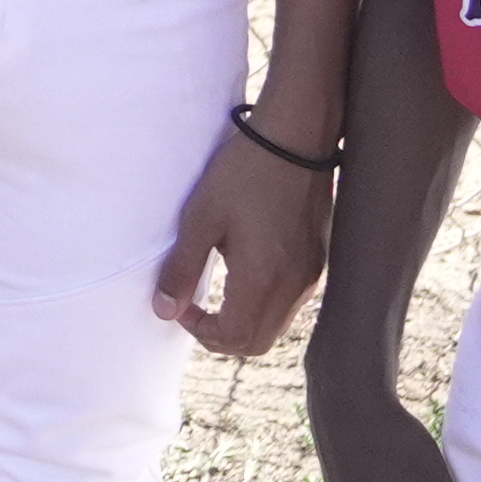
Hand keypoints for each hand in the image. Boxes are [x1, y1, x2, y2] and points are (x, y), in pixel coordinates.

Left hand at [151, 124, 335, 359]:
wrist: (294, 139)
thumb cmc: (243, 174)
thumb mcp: (199, 219)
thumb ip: (181, 269)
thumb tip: (164, 310)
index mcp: (263, 278)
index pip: (235, 338)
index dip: (202, 332)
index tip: (182, 307)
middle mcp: (293, 285)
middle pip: (257, 342)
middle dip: (222, 336)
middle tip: (195, 309)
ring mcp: (310, 274)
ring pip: (275, 325)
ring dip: (243, 322)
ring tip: (216, 294)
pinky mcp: (316, 260)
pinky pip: (289, 303)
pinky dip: (262, 306)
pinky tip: (242, 277)